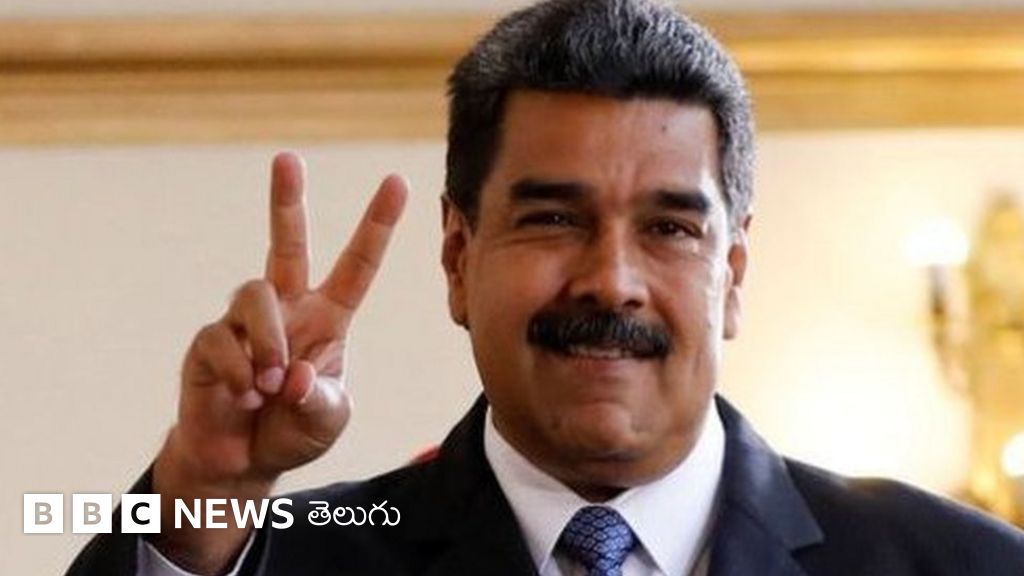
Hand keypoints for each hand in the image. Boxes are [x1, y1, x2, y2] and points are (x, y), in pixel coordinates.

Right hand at [151, 152, 406, 572]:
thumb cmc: (293, 430)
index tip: (397, 181)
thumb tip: (290, 375)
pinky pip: (222, 339)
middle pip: (286, 244)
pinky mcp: (208, 343)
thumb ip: (320, 397)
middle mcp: (287, 309)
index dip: (376, 225)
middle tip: (288, 158)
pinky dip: (239, 372)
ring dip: (267, 340)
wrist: (241, 462)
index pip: (357, 264)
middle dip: (286, 200)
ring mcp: (244, 323)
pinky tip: (243, 395)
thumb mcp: (327, 418)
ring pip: (253, 293)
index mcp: (328, 318)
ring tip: (268, 385)